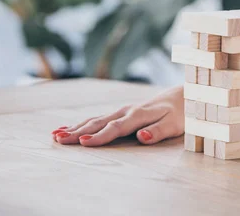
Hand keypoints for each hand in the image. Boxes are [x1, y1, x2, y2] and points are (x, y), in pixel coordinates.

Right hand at [51, 86, 183, 146]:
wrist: (183, 96)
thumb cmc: (180, 114)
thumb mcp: (175, 124)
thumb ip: (158, 132)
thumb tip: (141, 138)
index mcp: (139, 115)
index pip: (116, 128)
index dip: (100, 136)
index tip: (83, 144)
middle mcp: (127, 111)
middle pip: (99, 123)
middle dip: (78, 132)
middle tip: (58, 140)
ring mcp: (122, 110)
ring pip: (95, 120)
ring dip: (76, 128)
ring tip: (56, 135)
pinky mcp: (120, 112)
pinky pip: (98, 119)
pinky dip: (81, 124)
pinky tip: (68, 128)